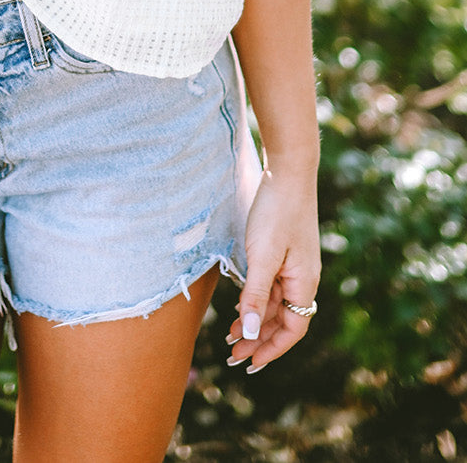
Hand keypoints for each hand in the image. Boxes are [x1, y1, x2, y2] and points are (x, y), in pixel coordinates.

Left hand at [225, 168, 320, 373]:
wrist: (287, 172)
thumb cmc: (276, 213)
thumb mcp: (262, 257)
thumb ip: (256, 296)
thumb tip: (252, 335)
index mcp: (304, 284)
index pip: (292, 331)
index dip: (271, 349)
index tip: (249, 364)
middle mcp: (303, 279)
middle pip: (283, 321)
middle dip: (259, 340)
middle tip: (233, 356)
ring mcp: (294, 266)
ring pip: (275, 305)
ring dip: (256, 322)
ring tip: (231, 337)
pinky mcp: (284, 253)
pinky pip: (271, 287)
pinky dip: (256, 300)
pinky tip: (241, 306)